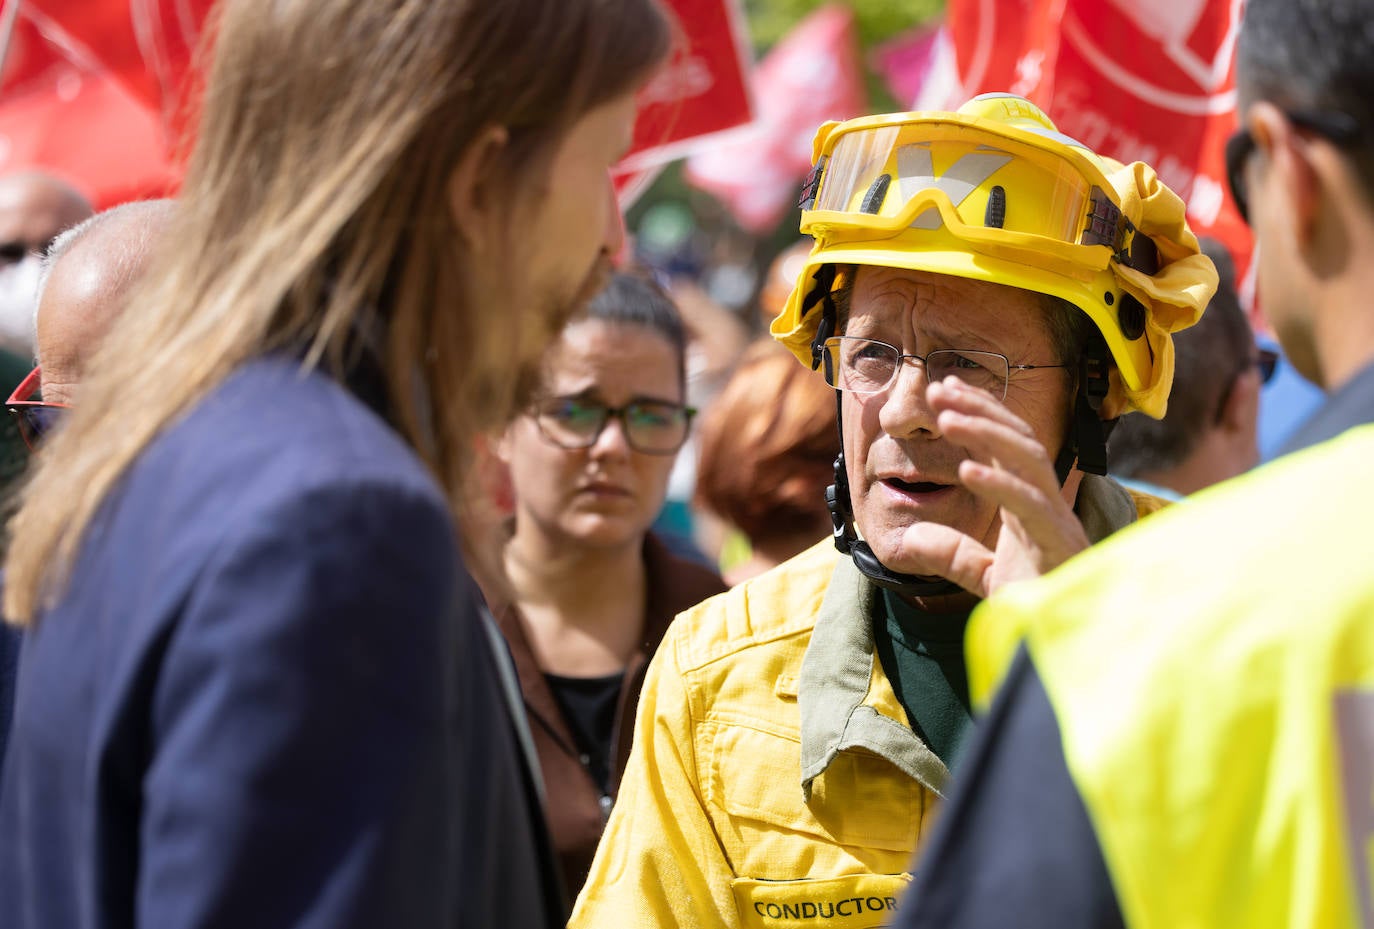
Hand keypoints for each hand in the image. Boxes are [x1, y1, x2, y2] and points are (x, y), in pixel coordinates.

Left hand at [913, 377, 1089, 597]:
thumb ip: (954, 555)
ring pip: (1027, 460)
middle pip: (1017, 440)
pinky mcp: (1058, 543)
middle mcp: (1045, 503)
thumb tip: (911, 540)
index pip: (1005, 446)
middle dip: (981, 409)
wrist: (1064, 647)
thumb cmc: (1038, 607)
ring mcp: (1055, 520)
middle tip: (940, 389)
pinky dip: (999, 484)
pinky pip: (1029, 504)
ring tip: (947, 418)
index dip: (979, 414)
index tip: (944, 391)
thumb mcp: (985, 577)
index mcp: (1029, 504)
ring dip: (987, 434)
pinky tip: (967, 472)